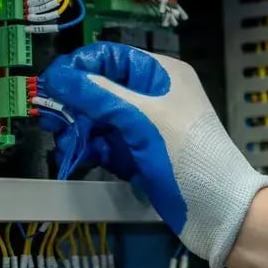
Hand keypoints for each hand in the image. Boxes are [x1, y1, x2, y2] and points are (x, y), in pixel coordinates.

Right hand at [39, 43, 267, 267]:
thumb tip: (57, 76)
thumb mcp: (140, 118)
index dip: (80, 68)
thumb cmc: (188, 155)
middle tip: (54, 121)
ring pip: (102, 118)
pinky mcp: (142, 154)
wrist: (217, 209)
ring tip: (70, 145)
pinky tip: (84, 157)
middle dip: (76, 105)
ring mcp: (148, 126)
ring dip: (81, 130)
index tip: (51, 85)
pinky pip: (109, 144)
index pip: (112, 57)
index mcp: (163, 75)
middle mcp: (156, 96)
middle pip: (102, 89)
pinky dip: (95, 149)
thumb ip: (96, 94)